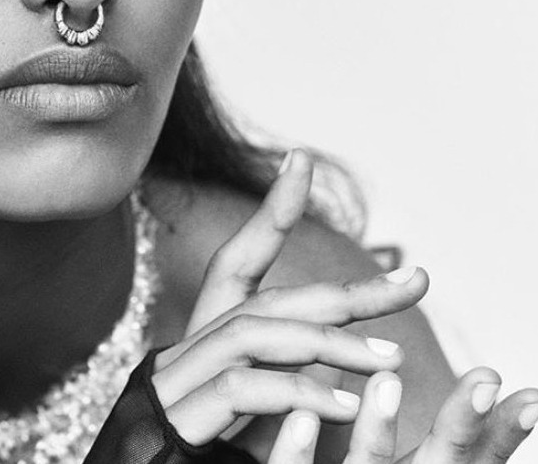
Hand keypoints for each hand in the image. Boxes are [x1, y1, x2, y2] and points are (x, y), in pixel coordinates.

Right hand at [151, 149, 427, 446]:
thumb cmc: (192, 447)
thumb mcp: (245, 408)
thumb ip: (278, 373)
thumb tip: (338, 353)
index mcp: (207, 336)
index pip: (241, 259)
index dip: (272, 209)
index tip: (302, 160)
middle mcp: (191, 343)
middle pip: (274, 298)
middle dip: (346, 291)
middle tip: (416, 282)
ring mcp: (182, 374)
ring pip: (261, 333)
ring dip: (331, 345)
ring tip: (392, 360)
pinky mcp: (180, 412)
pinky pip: (245, 386)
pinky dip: (299, 391)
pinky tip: (345, 405)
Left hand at [267, 368, 537, 462]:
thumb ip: (463, 445)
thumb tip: (518, 393)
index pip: (473, 462)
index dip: (502, 434)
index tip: (530, 396)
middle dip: (461, 426)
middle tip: (483, 381)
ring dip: (378, 430)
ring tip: (387, 382)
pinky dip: (298, 454)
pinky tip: (302, 417)